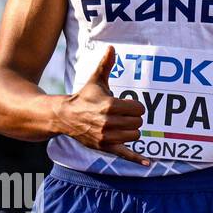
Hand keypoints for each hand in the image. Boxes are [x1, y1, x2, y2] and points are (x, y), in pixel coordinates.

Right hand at [57, 46, 149, 165]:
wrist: (64, 117)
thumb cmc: (84, 97)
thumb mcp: (95, 81)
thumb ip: (106, 65)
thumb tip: (111, 48)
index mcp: (109, 106)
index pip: (138, 109)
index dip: (135, 107)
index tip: (126, 105)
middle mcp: (108, 123)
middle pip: (138, 123)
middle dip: (133, 118)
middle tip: (122, 115)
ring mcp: (106, 137)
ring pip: (135, 136)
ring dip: (131, 131)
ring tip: (120, 125)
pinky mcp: (104, 147)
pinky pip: (124, 155)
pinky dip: (136, 159)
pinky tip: (148, 164)